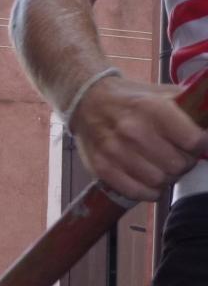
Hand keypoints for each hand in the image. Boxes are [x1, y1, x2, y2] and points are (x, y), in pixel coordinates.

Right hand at [71, 77, 207, 200]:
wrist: (89, 103)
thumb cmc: (132, 100)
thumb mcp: (163, 93)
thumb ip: (190, 107)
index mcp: (153, 108)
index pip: (194, 141)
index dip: (201, 145)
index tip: (198, 144)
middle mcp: (134, 131)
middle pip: (178, 165)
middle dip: (185, 163)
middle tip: (180, 158)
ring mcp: (116, 152)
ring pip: (159, 181)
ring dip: (168, 178)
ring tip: (165, 169)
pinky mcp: (103, 168)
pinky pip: (136, 192)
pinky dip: (150, 192)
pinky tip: (152, 184)